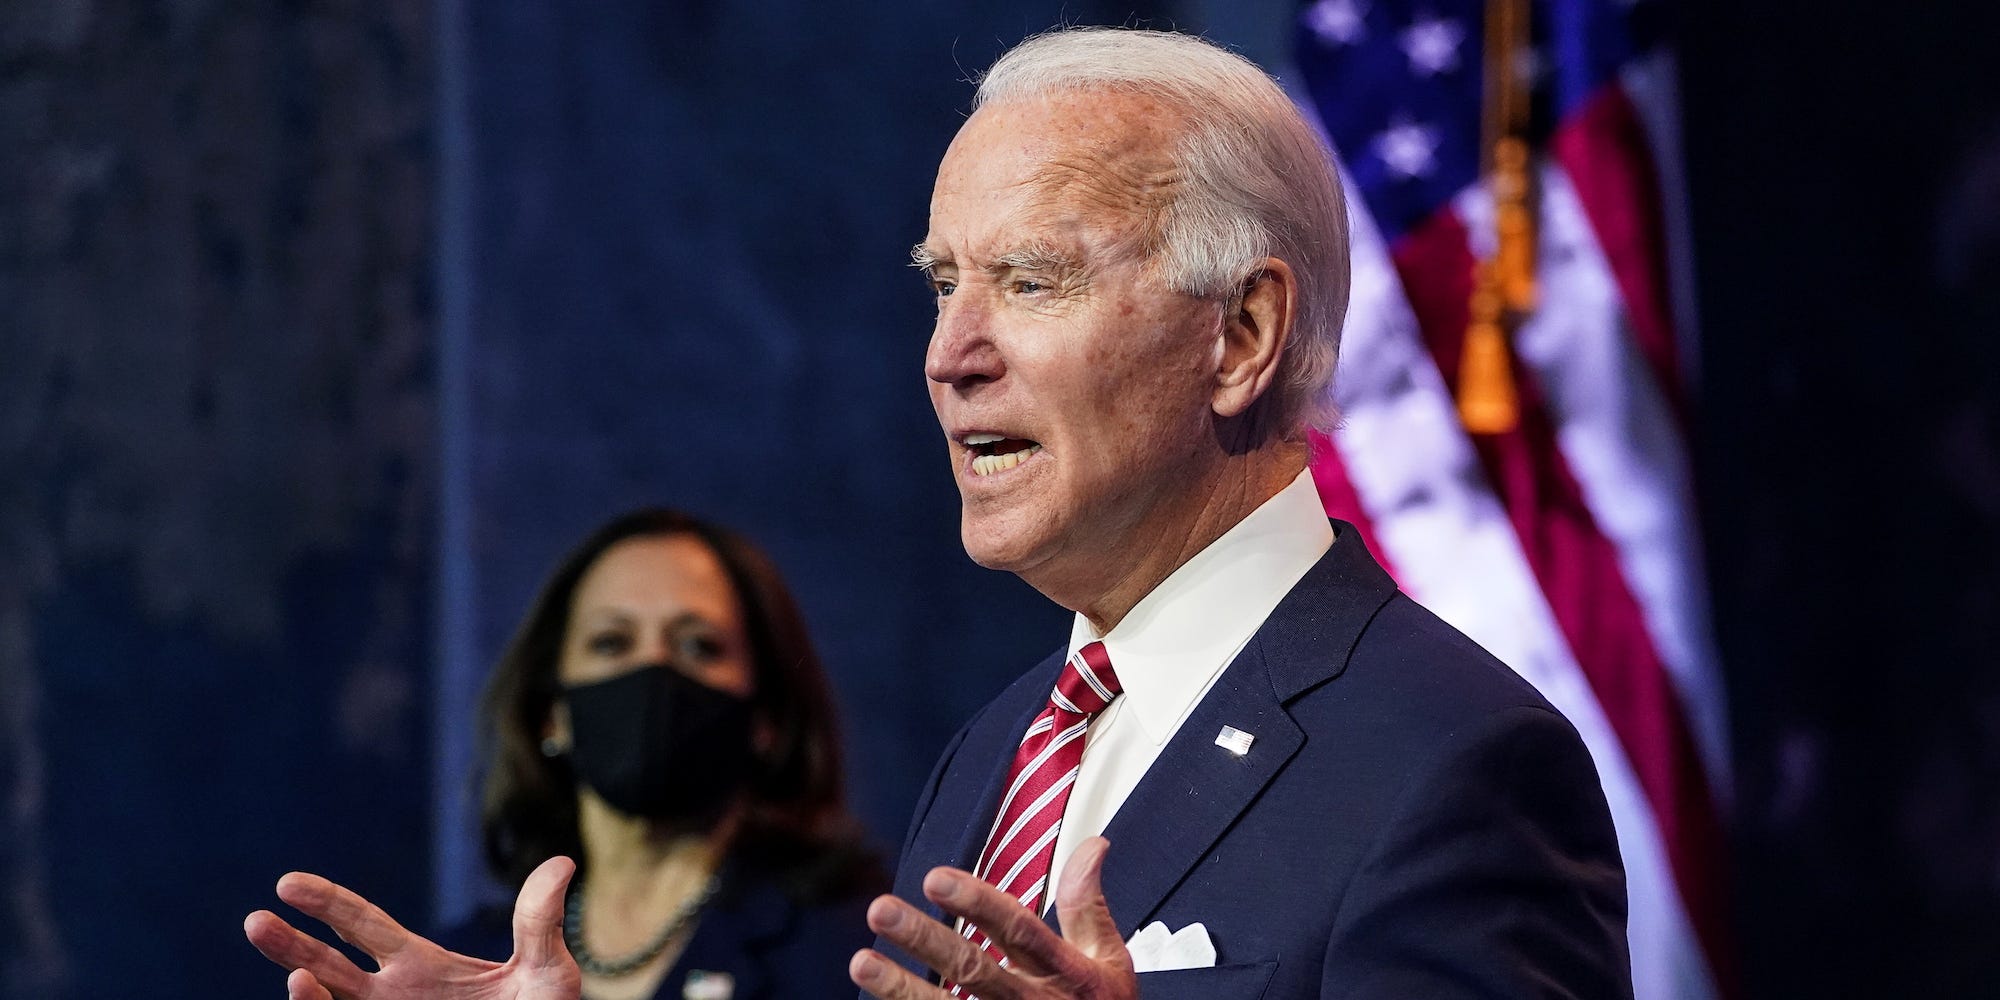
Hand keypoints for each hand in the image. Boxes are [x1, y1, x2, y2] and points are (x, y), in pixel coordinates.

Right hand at [243, 856, 582, 999]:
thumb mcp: (547, 972)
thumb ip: (541, 924)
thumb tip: (562, 865)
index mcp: (418, 965)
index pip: (361, 925)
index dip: (326, 902)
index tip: (287, 884)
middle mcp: (391, 996)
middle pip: (327, 963)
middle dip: (290, 945)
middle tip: (256, 920)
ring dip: (305, 993)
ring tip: (296, 980)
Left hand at [849, 837, 1135, 999]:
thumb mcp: (1110, 961)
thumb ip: (1088, 906)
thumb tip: (1093, 843)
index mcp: (1067, 974)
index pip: (1018, 930)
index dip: (978, 904)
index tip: (935, 878)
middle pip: (973, 969)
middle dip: (926, 940)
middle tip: (881, 910)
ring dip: (901, 990)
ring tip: (862, 963)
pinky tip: (876, 999)